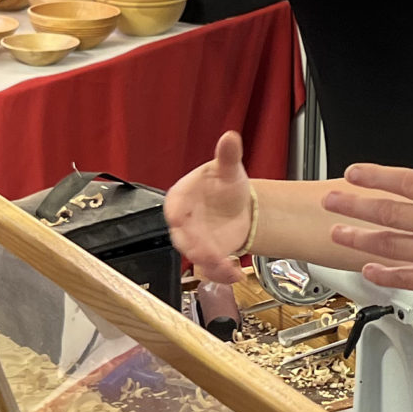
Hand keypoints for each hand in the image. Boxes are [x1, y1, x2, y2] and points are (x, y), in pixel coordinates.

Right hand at [165, 131, 252, 284]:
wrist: (238, 207)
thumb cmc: (224, 184)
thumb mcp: (228, 168)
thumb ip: (227, 155)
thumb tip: (230, 137)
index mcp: (182, 196)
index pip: (174, 204)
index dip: (175, 212)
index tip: (178, 218)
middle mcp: (183, 221)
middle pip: (182, 236)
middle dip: (194, 246)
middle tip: (206, 252)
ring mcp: (193, 240)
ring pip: (194, 256)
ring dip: (209, 264)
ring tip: (226, 268)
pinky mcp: (206, 256)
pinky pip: (208, 268)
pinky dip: (220, 274)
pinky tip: (234, 274)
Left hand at [320, 133, 412, 313]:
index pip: (406, 180)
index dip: (376, 175)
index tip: (354, 172)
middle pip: (388, 211)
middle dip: (354, 205)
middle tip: (331, 200)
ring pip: (389, 244)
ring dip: (359, 239)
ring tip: (337, 234)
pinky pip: (406, 277)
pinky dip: (384, 274)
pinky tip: (368, 269)